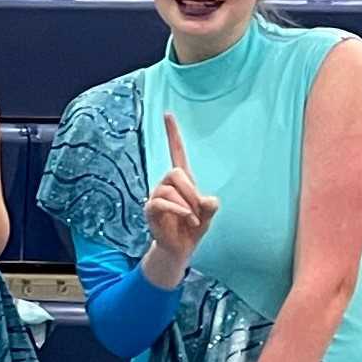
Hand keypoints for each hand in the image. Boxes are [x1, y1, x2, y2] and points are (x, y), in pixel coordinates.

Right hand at [144, 111, 219, 285]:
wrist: (180, 248)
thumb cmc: (193, 228)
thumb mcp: (209, 214)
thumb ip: (211, 205)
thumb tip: (205, 200)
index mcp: (182, 180)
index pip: (176, 151)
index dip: (172, 133)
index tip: (168, 114)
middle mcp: (166, 184)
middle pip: (175, 172)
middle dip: (190, 190)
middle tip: (197, 209)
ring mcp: (156, 196)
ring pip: (169, 189)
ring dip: (186, 205)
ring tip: (192, 220)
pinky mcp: (150, 209)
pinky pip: (161, 202)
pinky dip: (178, 210)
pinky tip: (186, 220)